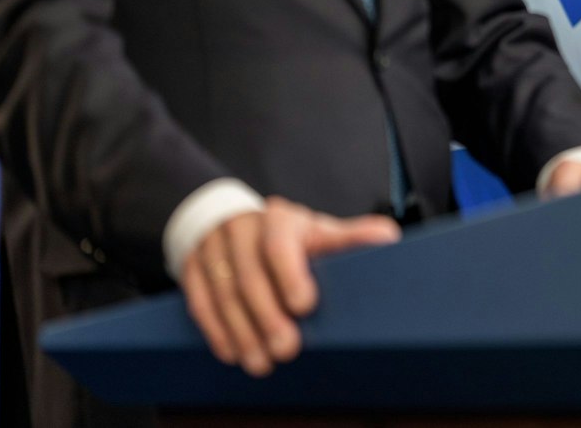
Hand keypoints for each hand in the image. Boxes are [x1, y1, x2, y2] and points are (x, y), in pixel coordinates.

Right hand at [180, 197, 399, 376]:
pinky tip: (232, 352)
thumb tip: (387, 238)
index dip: (290, 274)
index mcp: (279, 219)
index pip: (279, 242)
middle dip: (268, 317)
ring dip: (243, 332)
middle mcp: (243, 229)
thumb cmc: (288, 236)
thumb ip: (349, 238)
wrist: (233, 223)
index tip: (304, 305)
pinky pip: (200, 301)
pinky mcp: (192, 267)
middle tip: (287, 349)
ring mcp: (213, 248)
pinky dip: (216, 330)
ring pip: (225, 293)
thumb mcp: (318, 232)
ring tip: (262, 361)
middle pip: (251, 276)